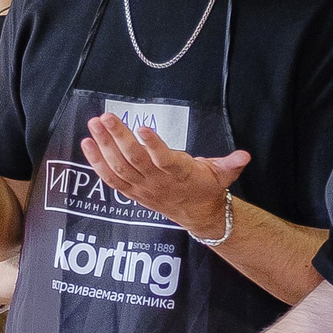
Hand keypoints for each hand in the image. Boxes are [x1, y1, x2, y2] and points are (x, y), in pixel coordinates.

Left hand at [80, 115, 248, 237]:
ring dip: (104, 146)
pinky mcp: (131, 191)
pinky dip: (97, 162)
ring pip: (118, 167)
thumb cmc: (207, 187)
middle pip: (134, 160)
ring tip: (93, 124)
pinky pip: (110, 178)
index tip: (143, 128)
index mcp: (179, 173)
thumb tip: (245, 155)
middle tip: (106, 117)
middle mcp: (157, 181)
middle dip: (118, 138)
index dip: (153, 145)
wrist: (197, 215)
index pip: (164, 159)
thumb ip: (231, 164)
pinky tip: (87, 143)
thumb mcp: (223, 174)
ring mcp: (142, 187)